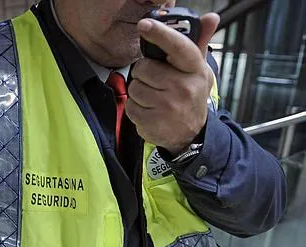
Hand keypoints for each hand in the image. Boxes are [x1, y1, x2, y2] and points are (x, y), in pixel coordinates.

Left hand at [127, 13, 219, 154]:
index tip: (144, 25)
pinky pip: (130, 106)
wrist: (192, 134)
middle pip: (143, 68)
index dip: (160, 34)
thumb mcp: (199, 70)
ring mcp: (168, 107)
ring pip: (134, 87)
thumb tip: (211, 17)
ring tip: (153, 97)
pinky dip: (135, 108)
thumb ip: (199, 43)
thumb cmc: (191, 96)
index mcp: (195, 70)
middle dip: (143, 73)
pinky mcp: (152, 122)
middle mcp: (183, 88)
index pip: (177, 46)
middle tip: (155, 81)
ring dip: (139, 92)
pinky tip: (149, 110)